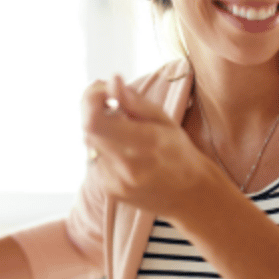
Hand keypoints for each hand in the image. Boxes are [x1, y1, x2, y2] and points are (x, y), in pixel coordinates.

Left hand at [82, 75, 220, 218]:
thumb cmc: (179, 152)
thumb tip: (111, 81)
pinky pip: (95, 161)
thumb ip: (134, 101)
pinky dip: (104, 150)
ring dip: (101, 132)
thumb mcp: (164, 120)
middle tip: (112, 104)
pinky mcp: (109, 191)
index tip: (103, 90)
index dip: (90, 100)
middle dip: (94, 111)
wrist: (190, 196)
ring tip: (125, 133)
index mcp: (145, 143)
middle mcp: (127, 166)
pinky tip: (125, 153)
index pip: (94, 121)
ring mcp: (115, 182)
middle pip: (88, 129)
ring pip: (90, 145)